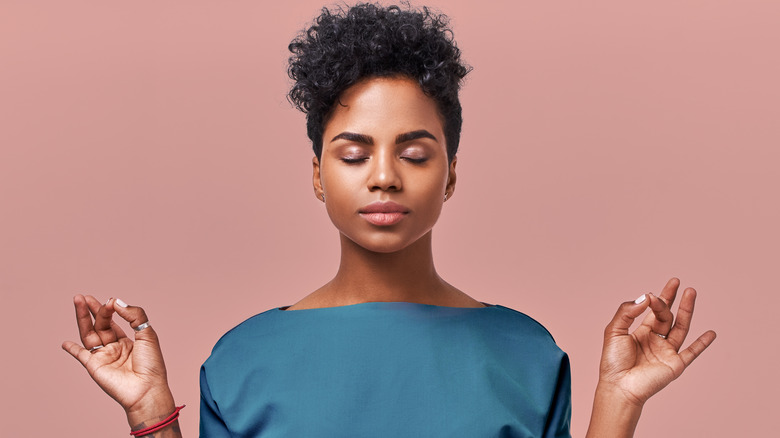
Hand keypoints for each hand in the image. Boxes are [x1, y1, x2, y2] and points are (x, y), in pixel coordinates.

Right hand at [61, 295, 175, 425]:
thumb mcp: (147, 334)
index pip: (114, 321)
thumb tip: (116, 302)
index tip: (111, 301)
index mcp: (128, 341)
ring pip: (89, 334)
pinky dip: (72, 349)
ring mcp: (103, 357)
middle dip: (93, 310)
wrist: (146, 388)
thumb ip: (133, 315)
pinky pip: (80, 356)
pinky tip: (65, 343)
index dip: (111, 309)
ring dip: (82, 319)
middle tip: (84, 297)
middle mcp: (114, 348)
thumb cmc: (151, 364)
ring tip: (77, 302)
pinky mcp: (94, 366)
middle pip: (100, 325)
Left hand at [598, 277, 716, 406]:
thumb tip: (646, 297)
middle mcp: (655, 340)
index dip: (654, 300)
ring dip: (687, 310)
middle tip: (677, 282)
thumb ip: (627, 312)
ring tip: (691, 292)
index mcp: (641, 332)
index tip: (652, 294)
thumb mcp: (614, 330)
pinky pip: (692, 352)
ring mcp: (667, 352)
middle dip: (671, 299)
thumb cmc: (613, 361)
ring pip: (680, 327)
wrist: (619, 386)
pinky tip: (711, 333)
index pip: (652, 311)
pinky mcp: (675, 364)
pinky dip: (702, 344)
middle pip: (667, 316)